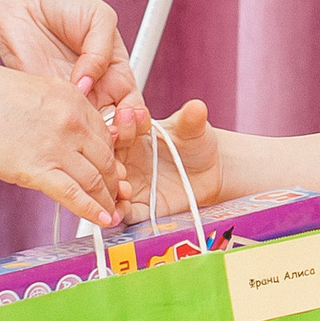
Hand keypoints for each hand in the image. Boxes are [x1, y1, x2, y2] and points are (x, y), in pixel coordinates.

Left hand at [0, 0, 147, 137]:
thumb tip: (89, 84)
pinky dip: (70, 131)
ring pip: (92, 129)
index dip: (136, 115)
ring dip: (100, 137)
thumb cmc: (60, 3)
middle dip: (123, 132)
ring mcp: (71, 96)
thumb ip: (102, 51)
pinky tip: (75, 128)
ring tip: (101, 132)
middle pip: (116, 123)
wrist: (20, 2)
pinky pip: (62, 122)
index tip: (133, 116)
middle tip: (119, 128)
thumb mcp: (98, 18)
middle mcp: (95, 87)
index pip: (132, 102)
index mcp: (114, 69)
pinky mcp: (47, 99)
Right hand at [0, 62, 128, 229]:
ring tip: (110, 213)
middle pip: (106, 160)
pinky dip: (91, 210)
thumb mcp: (40, 90)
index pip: (105, 137)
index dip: (112, 159)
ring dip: (105, 200)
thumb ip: (60, 111)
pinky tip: (100, 220)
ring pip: (95, 180)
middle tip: (116, 196)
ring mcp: (59, 147)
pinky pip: (74, 195)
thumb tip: (66, 134)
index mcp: (75, 101)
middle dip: (113, 182)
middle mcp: (74, 123)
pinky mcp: (39, 169)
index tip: (112, 172)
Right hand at [115, 99, 220, 226]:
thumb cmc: (196, 144)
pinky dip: (119, 214)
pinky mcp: (138, 207)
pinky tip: (119, 213)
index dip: (123, 126)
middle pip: (109, 162)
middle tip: (119, 166)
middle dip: (111, 163)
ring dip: (113, 190)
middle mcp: (125, 160)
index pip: (120, 130)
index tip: (126, 119)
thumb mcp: (193, 130)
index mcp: (131, 135)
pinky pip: (123, 212)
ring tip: (124, 189)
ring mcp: (129, 184)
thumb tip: (197, 107)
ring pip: (112, 188)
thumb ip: (191, 119)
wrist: (210, 172)